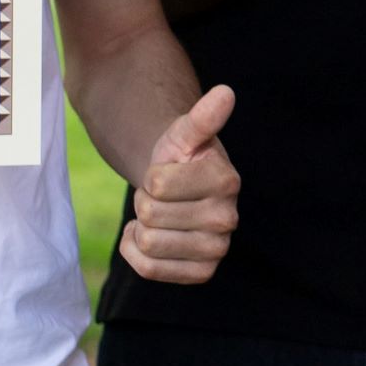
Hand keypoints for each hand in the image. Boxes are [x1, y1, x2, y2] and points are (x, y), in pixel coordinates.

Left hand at [123, 86, 239, 282]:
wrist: (180, 189)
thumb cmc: (181, 158)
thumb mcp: (184, 135)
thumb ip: (202, 117)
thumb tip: (225, 92)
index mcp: (227, 181)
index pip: (156, 184)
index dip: (151, 176)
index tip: (168, 172)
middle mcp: (228, 219)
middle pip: (150, 215)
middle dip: (146, 203)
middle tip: (164, 196)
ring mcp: (217, 249)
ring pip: (148, 243)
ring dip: (143, 227)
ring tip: (162, 214)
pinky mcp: (202, 273)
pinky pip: (148, 269)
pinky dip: (136, 251)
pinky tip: (152, 236)